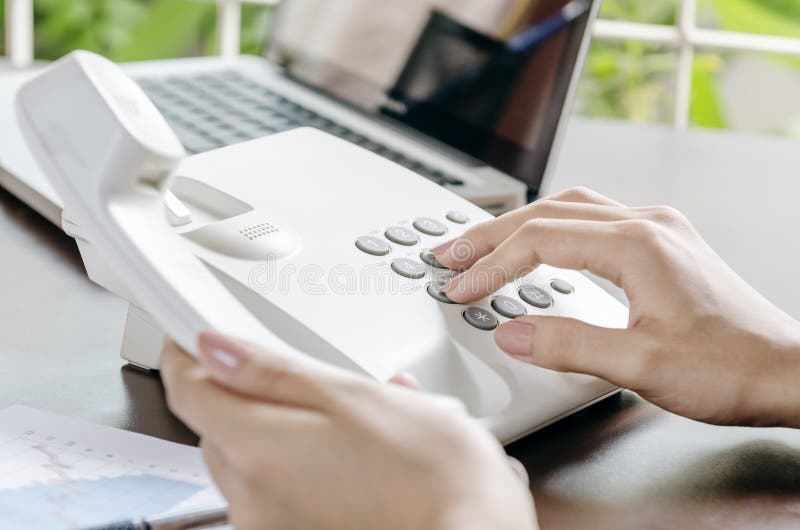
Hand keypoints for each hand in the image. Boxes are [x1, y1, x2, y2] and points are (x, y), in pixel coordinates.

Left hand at [161, 333, 535, 529]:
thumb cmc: (430, 470)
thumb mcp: (351, 396)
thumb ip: (271, 373)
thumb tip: (213, 348)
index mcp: (257, 449)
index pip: (187, 390)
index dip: (186, 353)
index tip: (195, 334)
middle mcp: (251, 497)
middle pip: (218, 427)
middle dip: (243, 395)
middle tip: (298, 380)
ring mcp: (271, 526)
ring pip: (248, 460)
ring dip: (277, 433)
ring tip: (344, 424)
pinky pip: (274, 493)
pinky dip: (298, 468)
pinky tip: (351, 460)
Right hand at [434, 187, 799, 427]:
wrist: (787, 370)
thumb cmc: (730, 367)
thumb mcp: (640, 366)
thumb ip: (568, 345)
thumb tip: (511, 332)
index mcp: (637, 246)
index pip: (540, 241)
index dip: (492, 265)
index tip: (461, 288)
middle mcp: (647, 226)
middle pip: (548, 213)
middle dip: (492, 233)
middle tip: (450, 251)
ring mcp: (658, 231)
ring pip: (571, 208)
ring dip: (521, 224)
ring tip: (482, 243)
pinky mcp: (664, 246)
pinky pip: (594, 220)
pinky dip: (553, 230)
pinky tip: (541, 245)